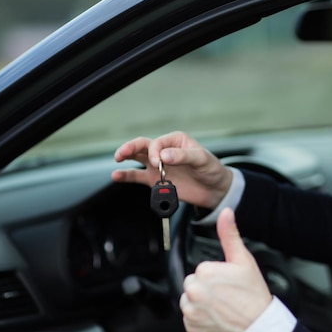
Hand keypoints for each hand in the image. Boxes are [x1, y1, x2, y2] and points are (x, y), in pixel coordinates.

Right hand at [111, 131, 231, 207]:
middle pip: (142, 145)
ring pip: (137, 158)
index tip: (158, 161)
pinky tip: (117, 176)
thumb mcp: (201, 159)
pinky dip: (127, 176)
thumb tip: (164, 155)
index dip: (154, 151)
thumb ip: (183, 156)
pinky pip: (138, 177)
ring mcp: (159, 166)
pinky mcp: (156, 180)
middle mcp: (164, 151)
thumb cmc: (212, 169)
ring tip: (117, 158)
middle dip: (131, 148)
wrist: (215, 190)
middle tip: (122, 154)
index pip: (157, 142)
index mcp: (176, 141)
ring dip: (126, 156)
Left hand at [179, 208, 272, 331]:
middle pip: (193, 283)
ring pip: (189, 300)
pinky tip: (216, 317)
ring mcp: (192, 311)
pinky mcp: (191, 327)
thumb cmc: (253, 294)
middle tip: (226, 294)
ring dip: (201, 303)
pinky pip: (190, 319)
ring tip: (221, 306)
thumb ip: (229, 235)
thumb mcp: (243, 260)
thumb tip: (225, 213)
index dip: (216, 275)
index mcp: (204, 272)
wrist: (258, 326)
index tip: (228, 282)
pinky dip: (200, 319)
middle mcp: (194, 292)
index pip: (201, 269)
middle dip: (206, 288)